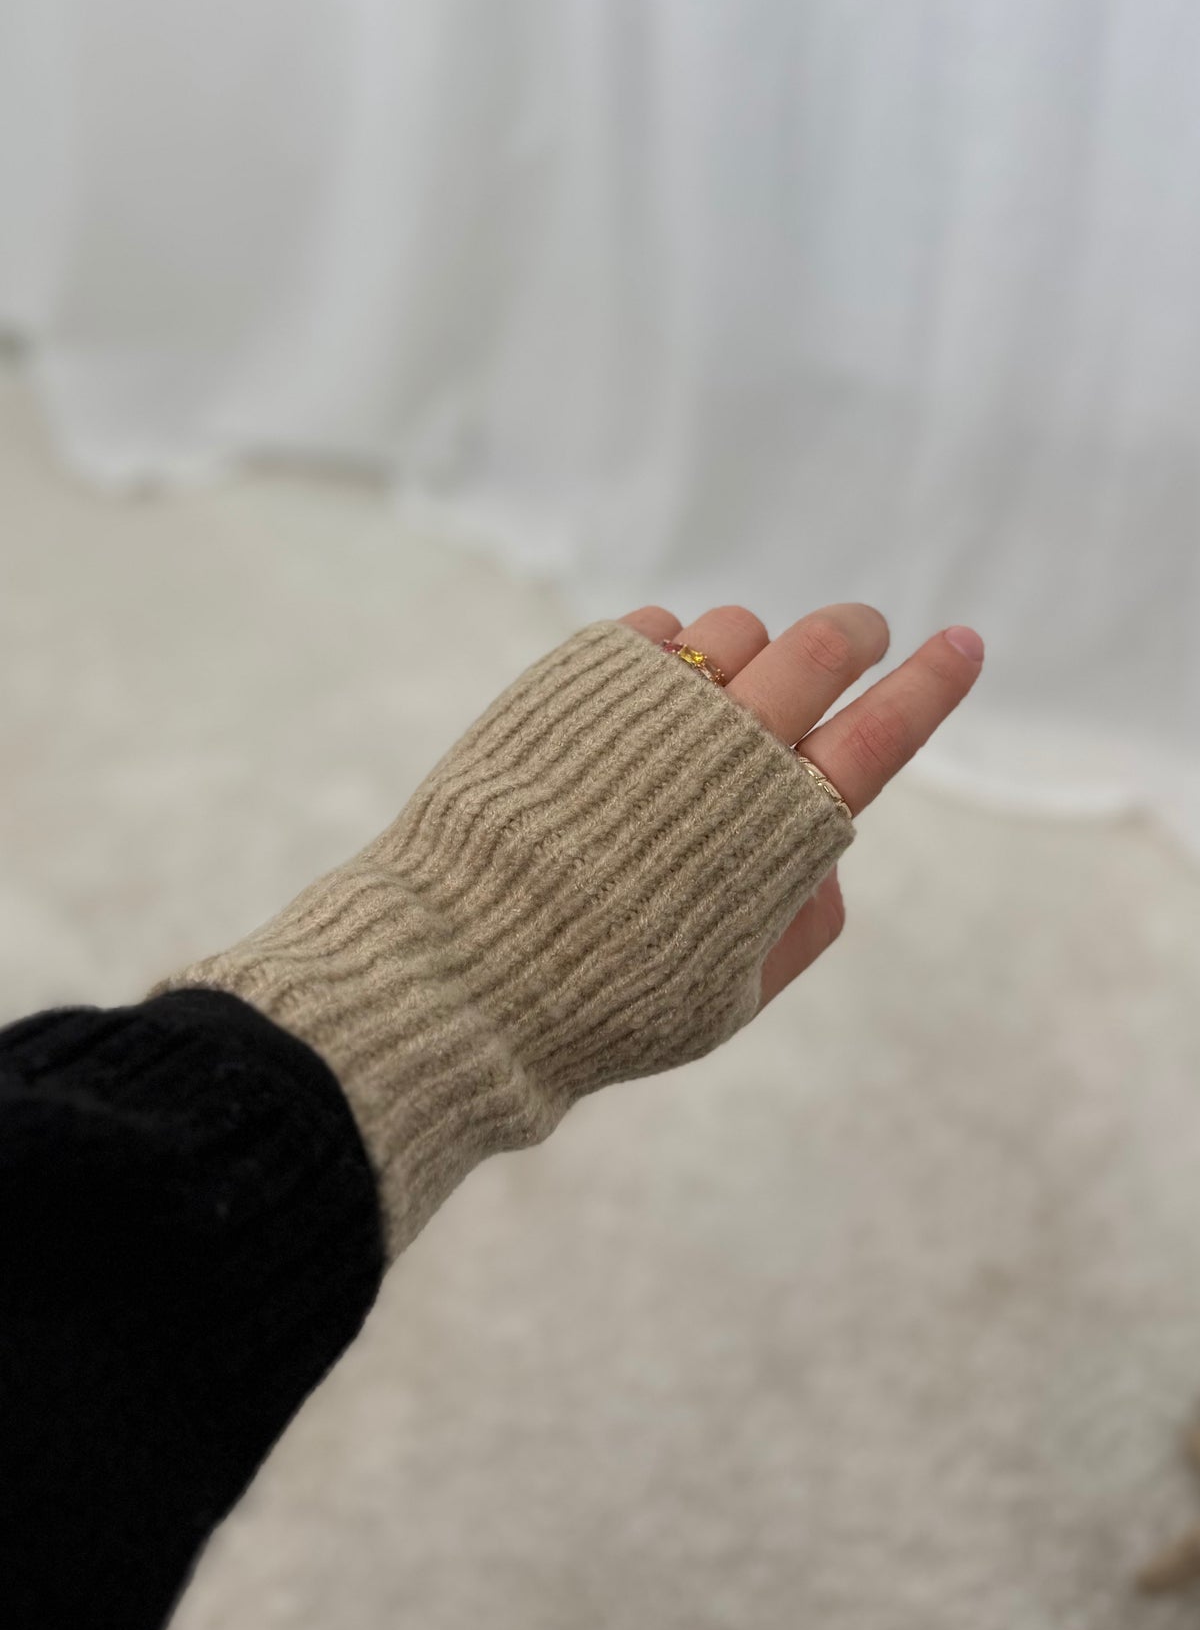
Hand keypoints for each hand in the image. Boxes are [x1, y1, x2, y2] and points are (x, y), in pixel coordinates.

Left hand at [618, 602, 983, 1006]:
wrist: (464, 967)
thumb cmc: (606, 1000)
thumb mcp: (733, 991)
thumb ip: (802, 921)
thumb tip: (823, 846)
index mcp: (782, 830)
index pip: (882, 734)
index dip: (931, 685)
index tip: (965, 642)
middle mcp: (728, 749)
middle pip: (820, 650)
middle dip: (855, 634)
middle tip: (862, 634)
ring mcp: (654, 704)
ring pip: (736, 628)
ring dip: (754, 650)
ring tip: (726, 696)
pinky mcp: (580, 679)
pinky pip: (653, 631)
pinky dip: (670, 652)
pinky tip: (650, 701)